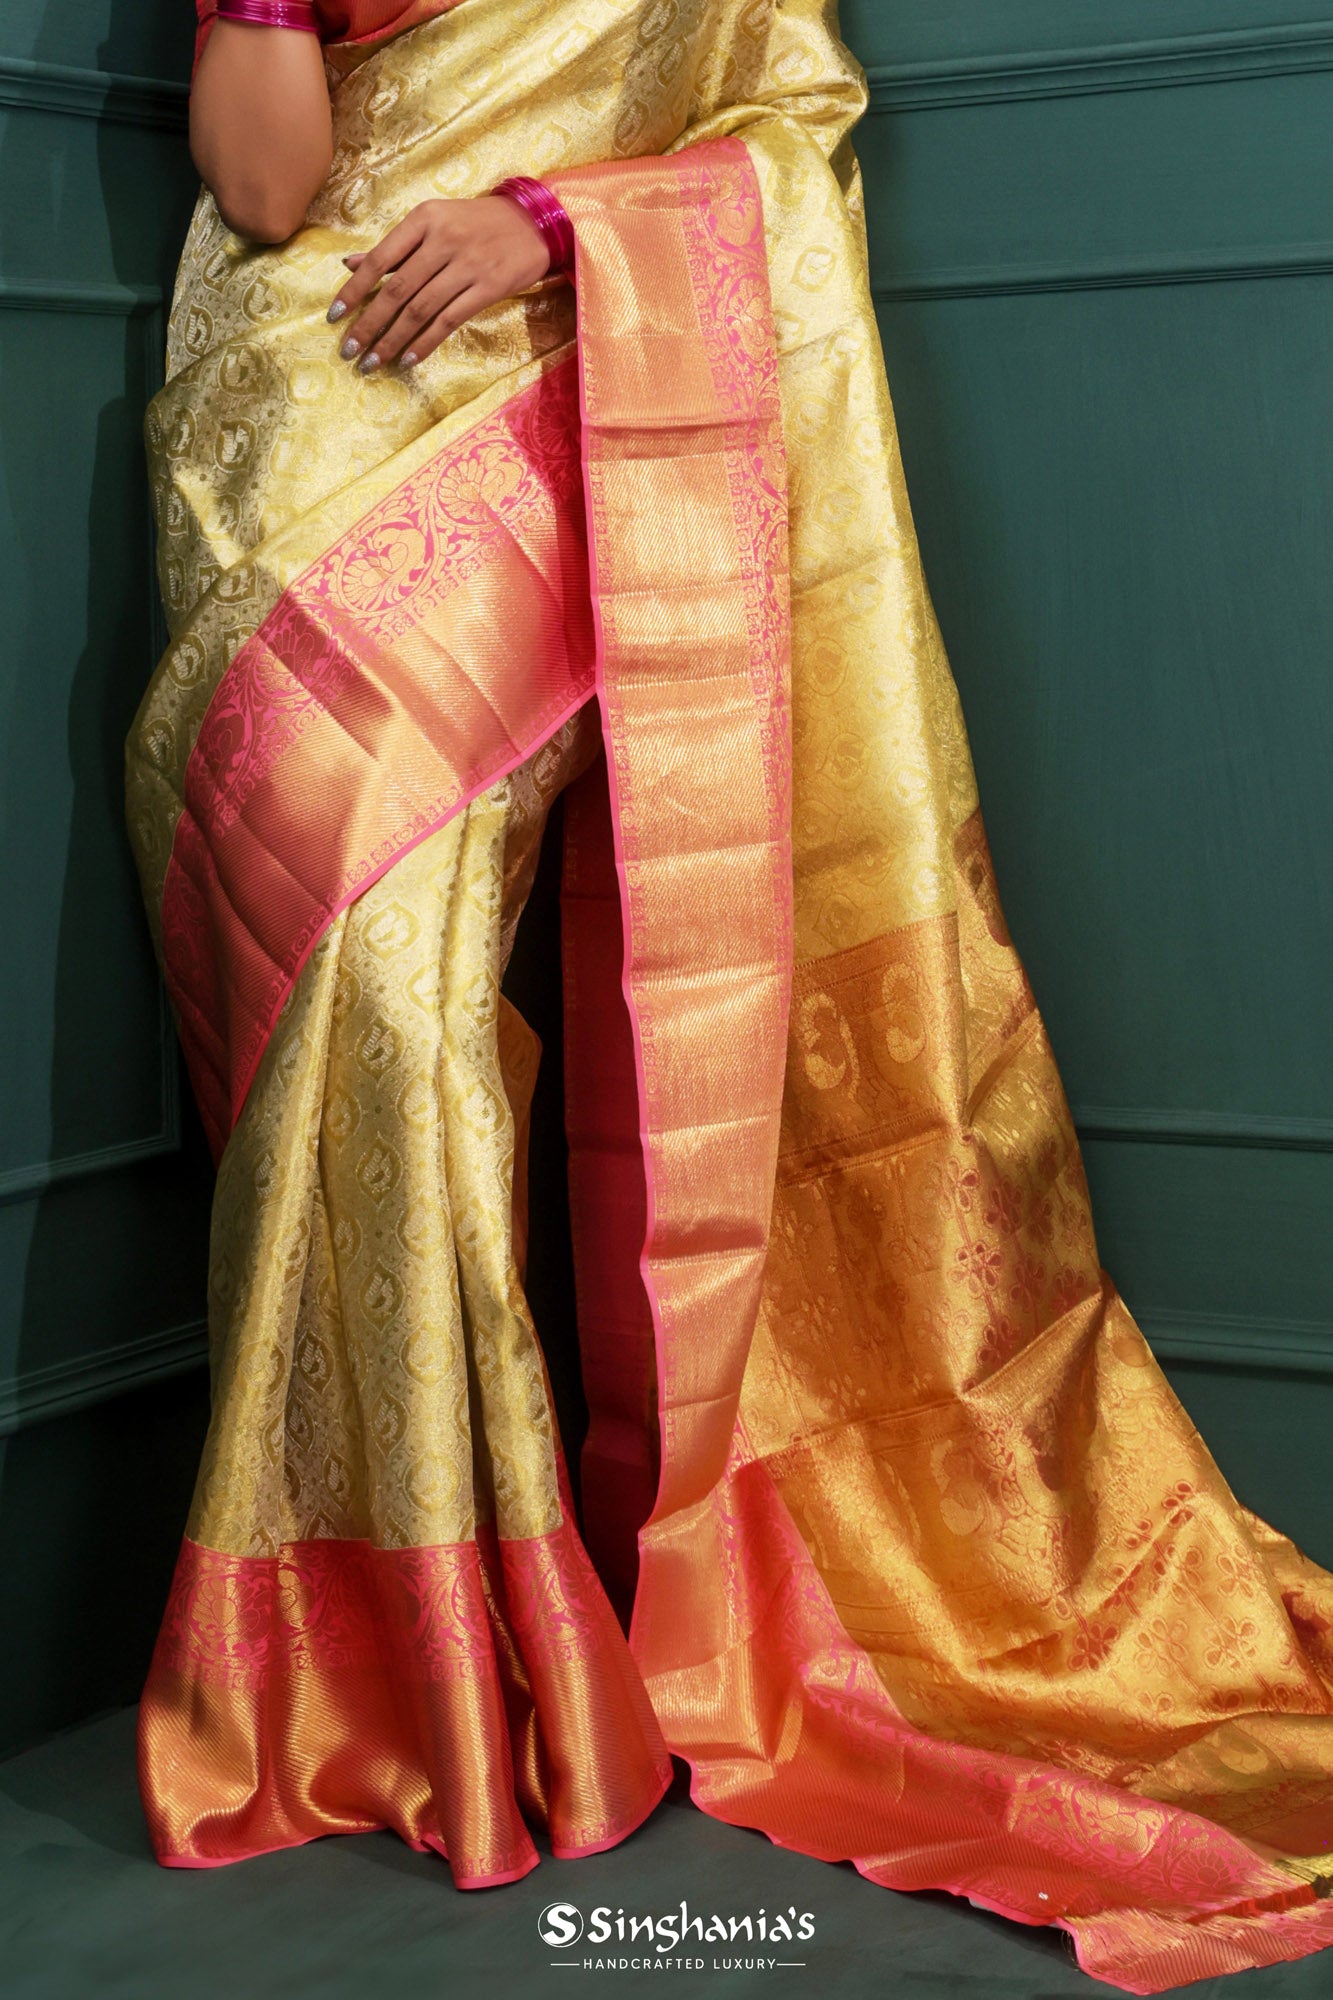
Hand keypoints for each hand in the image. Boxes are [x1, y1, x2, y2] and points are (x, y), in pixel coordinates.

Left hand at [327, 195, 550, 370]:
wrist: (531, 224)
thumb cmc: (475, 224)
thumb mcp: (433, 223)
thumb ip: (394, 248)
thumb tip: (348, 265)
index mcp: (424, 220)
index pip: (380, 259)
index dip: (354, 291)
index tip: (334, 317)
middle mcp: (443, 240)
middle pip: (397, 290)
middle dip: (369, 324)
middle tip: (349, 351)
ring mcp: (467, 265)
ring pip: (421, 309)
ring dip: (393, 340)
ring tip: (373, 362)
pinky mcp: (489, 288)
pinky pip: (449, 320)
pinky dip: (426, 342)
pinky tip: (407, 358)